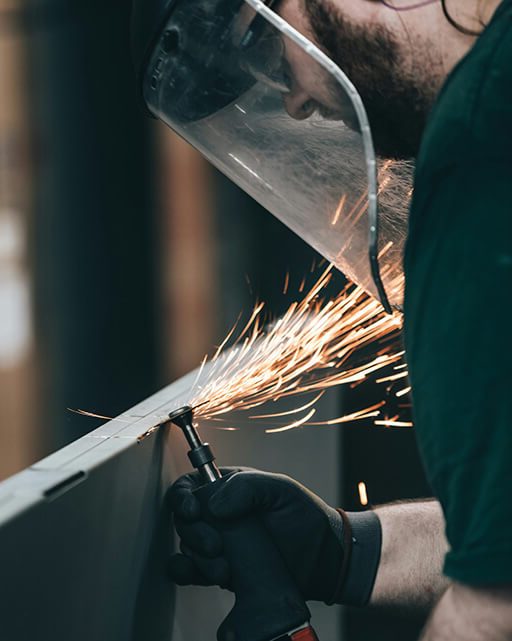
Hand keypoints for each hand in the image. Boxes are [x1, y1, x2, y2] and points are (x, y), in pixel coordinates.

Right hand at [167, 467, 346, 603]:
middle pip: (184, 519)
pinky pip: (190, 570)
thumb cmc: (305, 516)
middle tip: (216, 546)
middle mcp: (218, 514)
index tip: (193, 511)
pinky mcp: (221, 569)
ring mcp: (218, 543)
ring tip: (225, 569)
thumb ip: (248, 486)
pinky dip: (187, 573)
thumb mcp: (281, 489)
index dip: (182, 497)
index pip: (190, 485)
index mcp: (227, 487)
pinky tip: (203, 574)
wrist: (322, 559)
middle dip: (194, 534)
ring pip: (187, 547)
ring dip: (198, 559)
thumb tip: (213, 505)